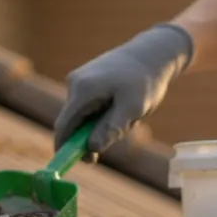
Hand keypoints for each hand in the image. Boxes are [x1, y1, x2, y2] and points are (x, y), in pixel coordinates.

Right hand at [54, 23, 193, 157]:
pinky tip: (122, 106)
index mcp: (83, 90)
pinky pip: (88, 106)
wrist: (153, 52)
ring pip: (83, 116)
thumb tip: (91, 148)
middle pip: (73, 122)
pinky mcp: (86, 80)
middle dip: (90, 136)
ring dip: (100, 124)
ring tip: (128, 116)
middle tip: (117, 138)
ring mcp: (79, 80)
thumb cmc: (145, 80)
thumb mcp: (133, 108)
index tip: (71, 164)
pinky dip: (102, 114)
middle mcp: (75, 83)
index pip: (64, 126)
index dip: (64, 148)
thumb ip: (111, 129)